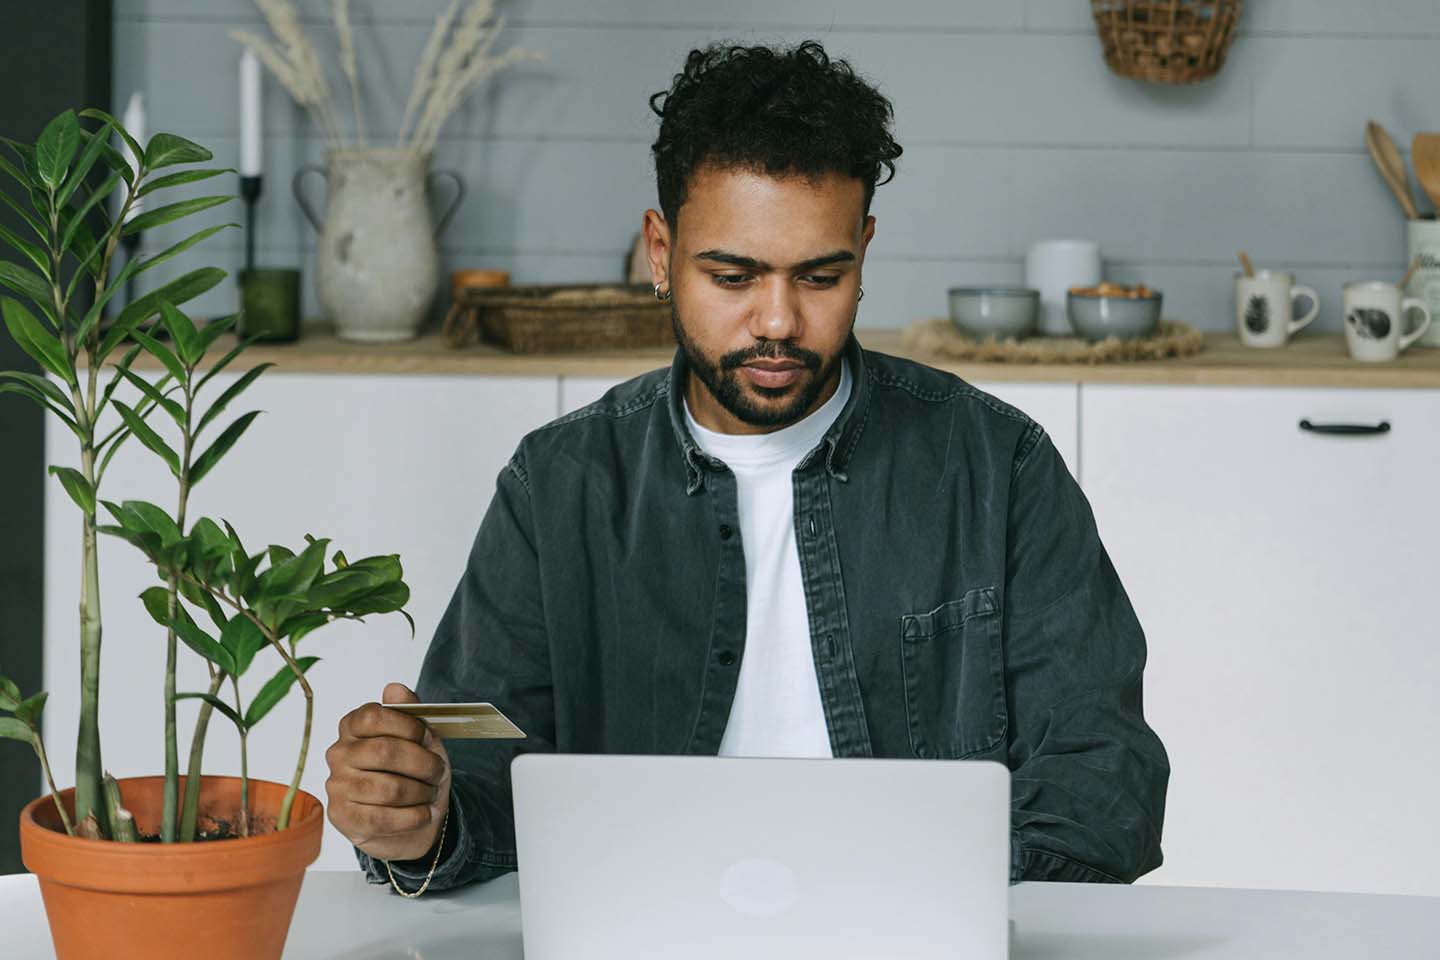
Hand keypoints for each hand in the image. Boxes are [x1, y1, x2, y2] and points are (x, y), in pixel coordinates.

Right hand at [325, 682, 451, 862]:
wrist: (409, 818)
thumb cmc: (413, 771)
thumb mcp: (420, 739)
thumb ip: (410, 712)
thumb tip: (394, 688)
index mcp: (353, 726)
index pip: (373, 716)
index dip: (407, 726)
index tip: (426, 737)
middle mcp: (339, 753)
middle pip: (384, 752)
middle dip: (423, 764)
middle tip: (438, 772)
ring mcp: (337, 785)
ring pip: (388, 788)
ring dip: (421, 793)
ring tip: (430, 793)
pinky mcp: (342, 817)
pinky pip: (383, 818)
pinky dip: (413, 817)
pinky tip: (423, 814)